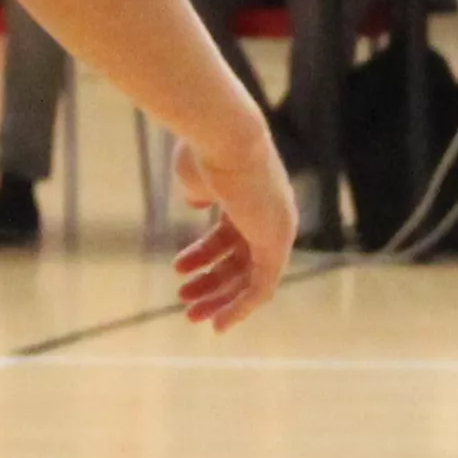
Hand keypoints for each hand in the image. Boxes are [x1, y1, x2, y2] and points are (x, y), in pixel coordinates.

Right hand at [167, 125, 296, 329]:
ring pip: (250, 277)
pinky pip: (263, 286)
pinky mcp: (277, 244)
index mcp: (252, 197)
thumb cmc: (206, 148)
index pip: (231, 235)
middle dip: (211, 282)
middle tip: (185, 301)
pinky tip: (218, 323)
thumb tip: (197, 201)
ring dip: (221, 299)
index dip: (204, 256)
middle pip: (241, 259)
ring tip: (191, 314)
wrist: (224, 135)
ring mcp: (277, 229)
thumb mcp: (197, 174)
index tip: (179, 271)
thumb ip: (200, 191)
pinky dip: (242, 306)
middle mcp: (272, 214)